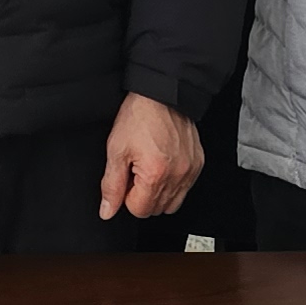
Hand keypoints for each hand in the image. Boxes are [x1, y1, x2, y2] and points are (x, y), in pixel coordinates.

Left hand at [99, 92, 203, 220]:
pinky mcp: (198, 164)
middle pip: (156, 209)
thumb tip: (107, 210)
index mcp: (155, 174)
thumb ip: (111, 185)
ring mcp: (190, 171)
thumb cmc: (139, 117)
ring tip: (149, 168)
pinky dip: (173, 183)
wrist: (162, 94)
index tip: (126, 177)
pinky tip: (163, 164)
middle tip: (136, 170)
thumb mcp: (116, 150)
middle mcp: (177, 176)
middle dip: (142, 195)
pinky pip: (185, 188)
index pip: (139, 210)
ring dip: (158, 192)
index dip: (127, 196)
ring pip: (172, 203)